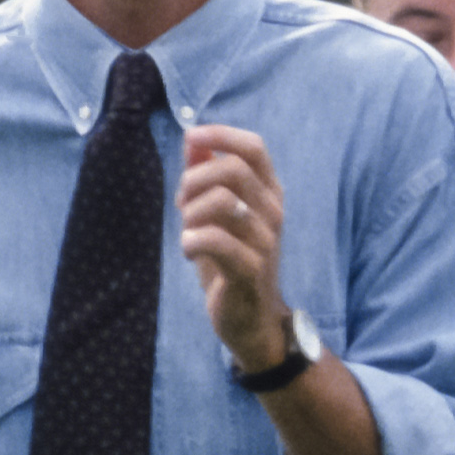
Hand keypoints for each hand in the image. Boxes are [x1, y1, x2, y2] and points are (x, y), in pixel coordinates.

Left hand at [180, 124, 296, 376]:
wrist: (251, 319)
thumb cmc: (232, 261)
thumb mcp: (216, 214)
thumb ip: (206, 175)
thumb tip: (193, 140)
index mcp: (268, 193)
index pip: (253, 147)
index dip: (220, 135)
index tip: (191, 138)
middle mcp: (273, 212)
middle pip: (232, 169)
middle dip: (194, 179)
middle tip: (182, 203)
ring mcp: (265, 240)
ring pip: (221, 200)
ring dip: (191, 212)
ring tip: (188, 230)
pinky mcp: (250, 269)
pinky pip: (215, 240)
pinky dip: (191, 240)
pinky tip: (188, 250)